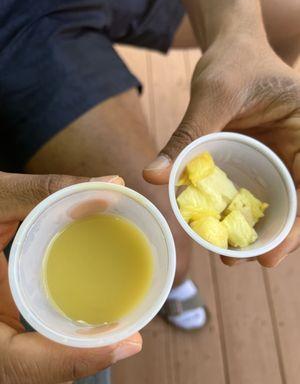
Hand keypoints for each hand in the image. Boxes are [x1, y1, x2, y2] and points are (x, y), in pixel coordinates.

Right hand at [0, 172, 141, 383]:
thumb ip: (48, 191)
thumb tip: (113, 182)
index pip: (17, 360)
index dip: (73, 362)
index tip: (129, 343)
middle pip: (32, 370)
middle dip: (82, 362)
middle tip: (130, 339)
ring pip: (30, 365)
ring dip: (71, 357)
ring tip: (116, 334)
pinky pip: (26, 348)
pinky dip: (56, 346)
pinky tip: (84, 326)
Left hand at [143, 34, 299, 267]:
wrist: (231, 48)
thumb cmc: (232, 62)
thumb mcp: (211, 95)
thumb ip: (186, 135)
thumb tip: (152, 175)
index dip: (297, 225)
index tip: (271, 253)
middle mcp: (298, 149)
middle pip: (296, 203)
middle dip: (274, 238)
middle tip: (239, 261)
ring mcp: (279, 157)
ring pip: (276, 203)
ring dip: (256, 232)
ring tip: (226, 255)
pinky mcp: (258, 160)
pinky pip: (254, 191)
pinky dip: (241, 212)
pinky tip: (219, 229)